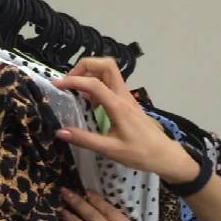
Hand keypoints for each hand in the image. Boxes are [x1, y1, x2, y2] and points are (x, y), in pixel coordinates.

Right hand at [52, 57, 198, 183]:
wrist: (164, 155)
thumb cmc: (139, 153)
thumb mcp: (110, 150)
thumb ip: (85, 140)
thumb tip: (60, 132)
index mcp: (118, 106)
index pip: (93, 83)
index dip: (73, 80)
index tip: (56, 85)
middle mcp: (123, 96)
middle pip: (106, 64)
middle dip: (84, 66)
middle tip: (69, 81)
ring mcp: (126, 97)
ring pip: (109, 72)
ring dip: (91, 73)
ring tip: (76, 90)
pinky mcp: (127, 102)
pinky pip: (111, 84)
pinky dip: (97, 84)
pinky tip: (89, 101)